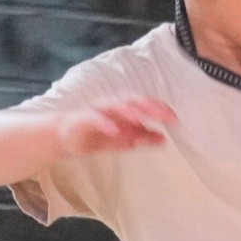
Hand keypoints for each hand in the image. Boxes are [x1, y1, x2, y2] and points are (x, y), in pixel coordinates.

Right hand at [55, 98, 177, 156]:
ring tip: (140, 119)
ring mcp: (97, 110)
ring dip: (128, 111)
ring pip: (114, 105)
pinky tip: (114, 131)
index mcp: (123, 107)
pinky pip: (94, 118)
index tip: (175, 120)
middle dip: (149, 106)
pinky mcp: (82, 119)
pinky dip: (104, 123)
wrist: (66, 138)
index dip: (160, 109)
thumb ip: (142, 138)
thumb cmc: (97, 135)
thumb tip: (164, 139)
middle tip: (165, 117)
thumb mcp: (124, 140)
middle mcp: (112, 104)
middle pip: (132, 100)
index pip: (144, 103)